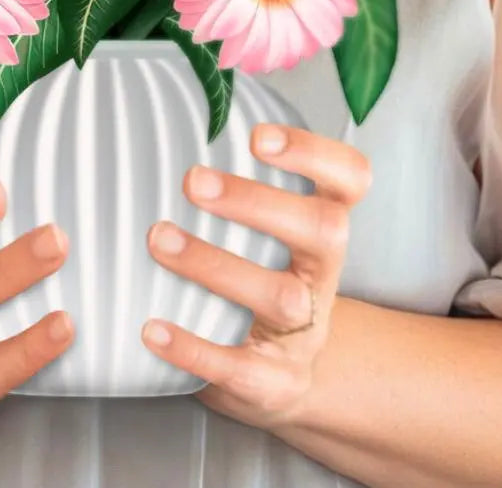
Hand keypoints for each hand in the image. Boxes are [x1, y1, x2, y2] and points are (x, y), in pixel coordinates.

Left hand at [141, 122, 371, 428]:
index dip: (315, 153)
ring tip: (157, 239)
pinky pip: (238, 367)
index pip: (350, 180)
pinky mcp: (273, 382)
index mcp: (323, 228)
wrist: (278, 378)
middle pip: (324, 231)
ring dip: (215, 265)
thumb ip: (235, 188)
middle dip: (259, 203)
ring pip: (280, 298)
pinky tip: (152, 328)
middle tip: (193, 180)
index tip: (258, 136)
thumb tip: (162, 120)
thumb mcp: (264, 236)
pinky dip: (193, 347)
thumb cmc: (255, 280)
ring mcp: (304, 333)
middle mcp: (323, 276)